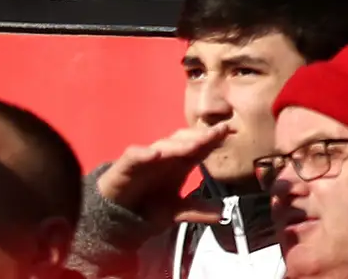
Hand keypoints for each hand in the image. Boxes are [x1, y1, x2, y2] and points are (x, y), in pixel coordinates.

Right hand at [94, 121, 221, 216]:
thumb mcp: (176, 212)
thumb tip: (222, 214)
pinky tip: (155, 153)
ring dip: (179, 144)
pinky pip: (135, 155)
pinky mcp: (127, 165)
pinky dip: (144, 153)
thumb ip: (197, 211)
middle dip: (201, 136)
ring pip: (165, 145)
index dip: (214, 138)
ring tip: (194, 144)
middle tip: (217, 133)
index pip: (200, 146)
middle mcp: (166, 155)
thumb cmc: (149, 206)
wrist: (117, 215)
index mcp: (181, 163)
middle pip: (185, 140)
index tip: (229, 132)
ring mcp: (147, 158)